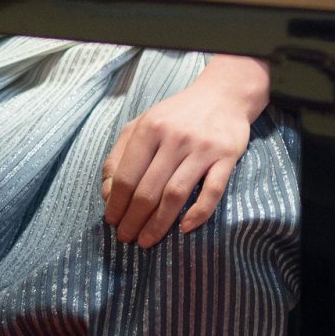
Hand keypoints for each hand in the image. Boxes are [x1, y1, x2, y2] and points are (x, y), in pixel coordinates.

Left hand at [102, 55, 267, 248]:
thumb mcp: (142, 124)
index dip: (115, 204)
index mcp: (150, 128)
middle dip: (133, 220)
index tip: (112, 222)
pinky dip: (198, 213)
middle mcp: (175, 138)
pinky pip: (212, 191)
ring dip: (158, 224)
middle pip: (148, 190)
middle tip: (126, 238)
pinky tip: (184, 229)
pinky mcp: (227, 157)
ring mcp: (202, 148)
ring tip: (147, 241)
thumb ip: (120, 154)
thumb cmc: (177, 115)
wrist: (224, 94)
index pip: (125, 176)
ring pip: (176, 194)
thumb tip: (107, 193)